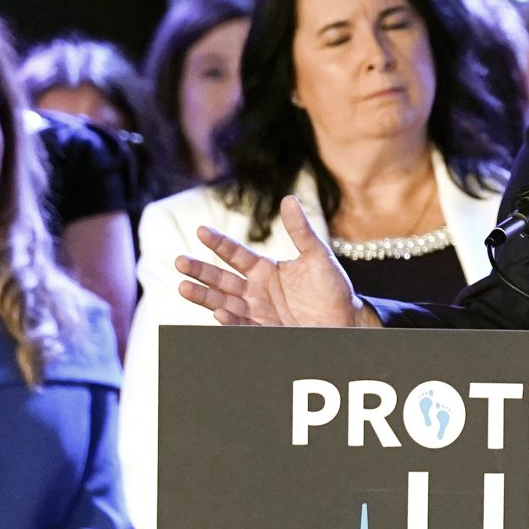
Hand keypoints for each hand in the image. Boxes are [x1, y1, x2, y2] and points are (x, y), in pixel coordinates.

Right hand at [176, 195, 362, 327]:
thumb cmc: (332, 288)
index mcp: (264, 270)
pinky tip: (218, 311)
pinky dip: (230, 319)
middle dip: (200, 271)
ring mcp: (258, 312)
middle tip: (180, 262)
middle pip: (221, 279)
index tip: (201, 230)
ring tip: (183, 287)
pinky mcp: (265, 330)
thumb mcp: (317, 256)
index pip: (235, 254)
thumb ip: (300, 231)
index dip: (219, 243)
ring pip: (223, 302)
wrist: (347, 320)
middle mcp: (255, 291)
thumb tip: (288, 198)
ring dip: (204, 296)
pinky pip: (243, 325)